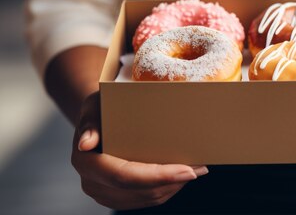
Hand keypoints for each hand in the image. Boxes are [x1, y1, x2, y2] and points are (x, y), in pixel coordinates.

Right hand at [71, 92, 208, 209]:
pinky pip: (148, 198)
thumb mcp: (94, 106)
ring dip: (175, 185)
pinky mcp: (119, 197)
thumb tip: (86, 143)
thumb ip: (91, 121)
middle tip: (200, 168)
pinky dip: (169, 187)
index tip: (187, 170)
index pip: (125, 176)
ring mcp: (105, 194)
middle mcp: (93, 183)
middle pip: (140, 191)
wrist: (97, 121)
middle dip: (174, 181)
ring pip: (148, 198)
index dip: (158, 176)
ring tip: (198, 168)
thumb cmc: (100, 109)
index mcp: (87, 162)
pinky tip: (183, 174)